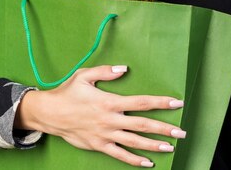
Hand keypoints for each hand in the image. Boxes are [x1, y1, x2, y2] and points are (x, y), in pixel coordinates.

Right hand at [14, 65, 185, 167]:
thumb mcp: (84, 76)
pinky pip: (120, 155)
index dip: (161, 102)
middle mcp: (110, 120)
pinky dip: (134, 160)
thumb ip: (105, 71)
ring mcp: (105, 135)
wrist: (49, 113)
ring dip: (153, 145)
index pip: (141, 102)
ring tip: (170, 146)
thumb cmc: (67, 92)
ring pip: (134, 142)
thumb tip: (124, 69)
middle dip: (164, 128)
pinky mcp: (99, 145)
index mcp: (110, 101)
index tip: (177, 102)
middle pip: (143, 125)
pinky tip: (147, 163)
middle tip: (182, 131)